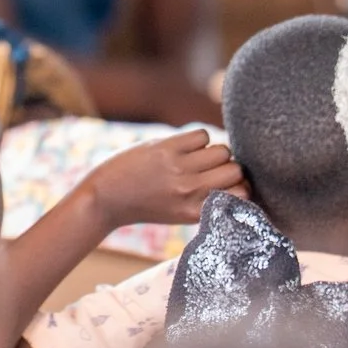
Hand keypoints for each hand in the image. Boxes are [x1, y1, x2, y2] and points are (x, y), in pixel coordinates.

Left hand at [80, 128, 243, 227]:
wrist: (105, 198)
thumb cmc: (145, 204)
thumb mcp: (179, 211)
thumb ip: (206, 198)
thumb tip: (239, 178)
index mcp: (196, 211)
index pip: (242, 195)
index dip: (240, 185)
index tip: (230, 184)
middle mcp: (191, 191)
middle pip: (235, 170)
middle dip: (229, 167)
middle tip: (211, 169)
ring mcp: (178, 169)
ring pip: (222, 150)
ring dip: (213, 152)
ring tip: (196, 158)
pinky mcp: (166, 149)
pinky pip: (202, 135)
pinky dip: (197, 139)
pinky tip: (182, 147)